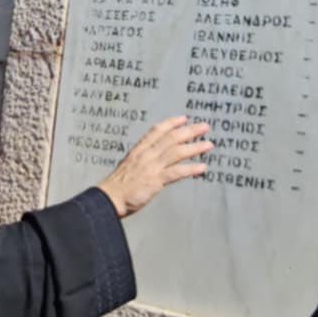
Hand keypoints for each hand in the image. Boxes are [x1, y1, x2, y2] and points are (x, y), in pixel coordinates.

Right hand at [96, 116, 211, 217]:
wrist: (109, 198)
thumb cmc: (117, 187)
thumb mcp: (128, 167)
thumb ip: (142, 162)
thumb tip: (153, 162)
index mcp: (138, 150)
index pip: (156, 131)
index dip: (172, 123)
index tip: (184, 118)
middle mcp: (146, 155)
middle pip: (171, 138)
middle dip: (189, 131)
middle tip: (204, 126)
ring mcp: (151, 167)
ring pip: (177, 152)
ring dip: (195, 147)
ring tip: (208, 144)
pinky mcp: (155, 180)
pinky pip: (177, 172)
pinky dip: (191, 169)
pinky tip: (202, 168)